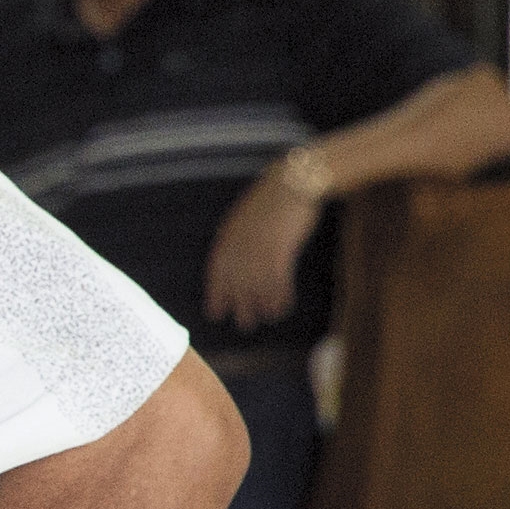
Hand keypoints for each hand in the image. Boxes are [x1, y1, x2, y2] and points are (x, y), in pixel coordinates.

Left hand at [204, 166, 322, 327]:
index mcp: (227, 237)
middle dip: (240, 306)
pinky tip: (283, 308)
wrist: (294, 183)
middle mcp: (239, 247)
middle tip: (245, 325)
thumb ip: (239, 240)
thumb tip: (238, 262)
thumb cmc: (273, 200)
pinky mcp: (280, 251)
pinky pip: (278, 281)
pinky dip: (281, 296)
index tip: (215, 314)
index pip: (216, 273)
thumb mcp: (246, 219)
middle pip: (236, 284)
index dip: (216, 296)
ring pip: (257, 286)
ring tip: (266, 319)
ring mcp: (259, 250)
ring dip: (262, 306)